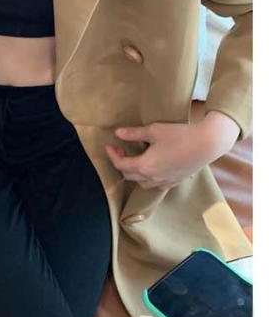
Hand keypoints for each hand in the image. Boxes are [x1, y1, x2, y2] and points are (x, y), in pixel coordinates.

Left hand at [105, 110, 240, 189]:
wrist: (208, 143)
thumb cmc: (179, 135)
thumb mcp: (153, 131)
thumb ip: (133, 134)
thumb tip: (117, 133)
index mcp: (144, 166)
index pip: (120, 164)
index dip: (112, 155)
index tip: (108, 145)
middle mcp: (152, 178)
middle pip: (129, 175)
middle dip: (121, 163)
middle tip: (122, 150)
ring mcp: (165, 182)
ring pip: (142, 183)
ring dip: (135, 173)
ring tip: (136, 159)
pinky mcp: (175, 181)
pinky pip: (156, 185)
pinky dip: (149, 178)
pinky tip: (153, 167)